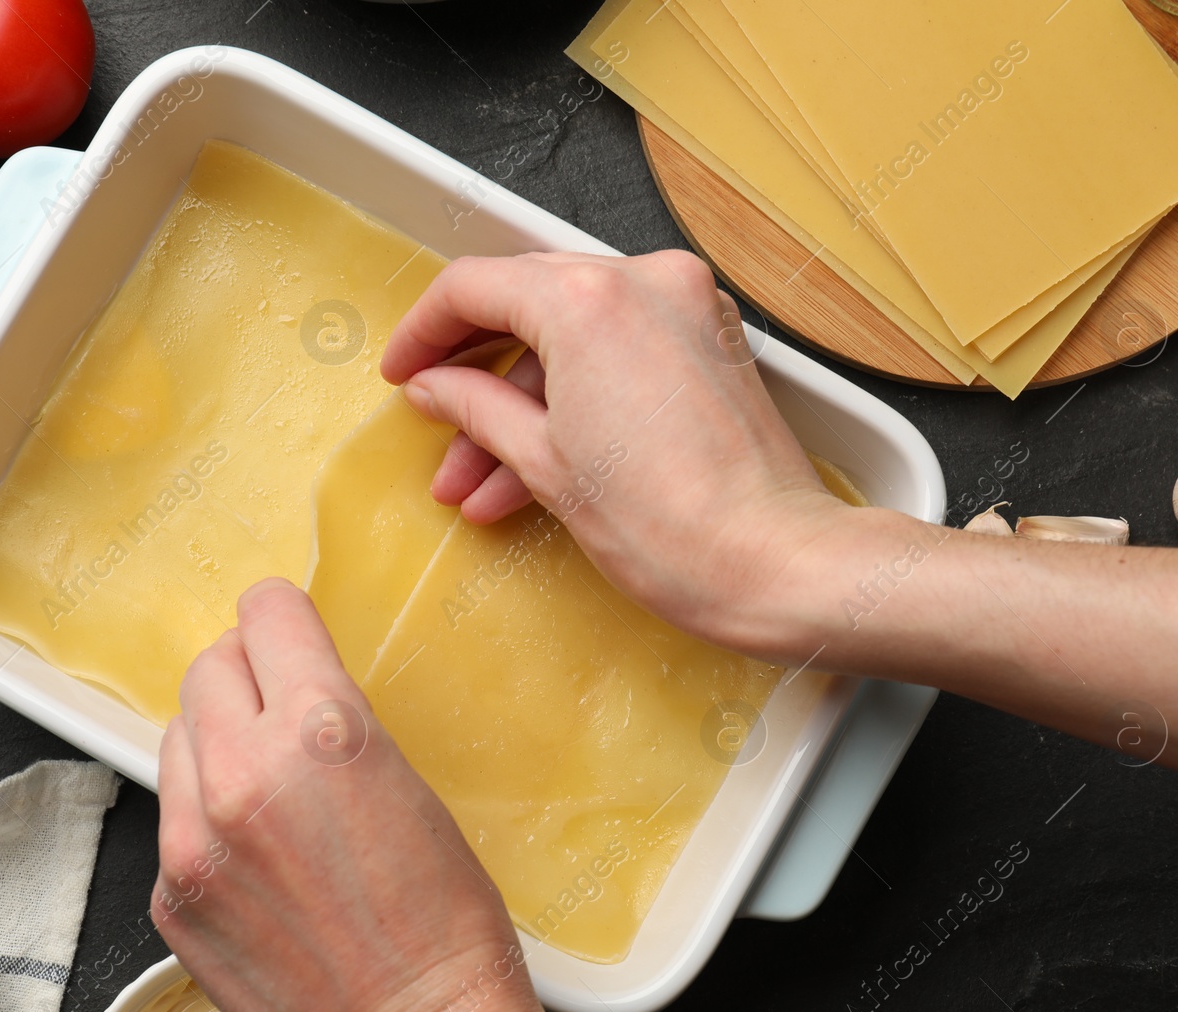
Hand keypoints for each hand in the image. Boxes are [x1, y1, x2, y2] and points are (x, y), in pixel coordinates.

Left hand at [154, 578, 572, 1011]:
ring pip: (176, 736)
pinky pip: (172, 816)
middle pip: (207, 667)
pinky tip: (255, 849)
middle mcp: (243, 775)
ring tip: (266, 779)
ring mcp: (194, 841)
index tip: (284, 625)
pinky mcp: (170, 896)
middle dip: (245, 674)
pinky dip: (204, 814)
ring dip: (215, 739)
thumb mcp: (409, 784)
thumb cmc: (444, 927)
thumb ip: (333, 725)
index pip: (266, 614)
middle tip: (278, 702)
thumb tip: (291, 691)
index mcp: (321, 732)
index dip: (281, 615)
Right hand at [381, 250, 857, 657]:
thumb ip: (477, 408)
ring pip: (571, 338)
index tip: (403, 371)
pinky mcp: (710, 342)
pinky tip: (527, 471)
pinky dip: (574, 401)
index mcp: (588, 299)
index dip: (424, 331)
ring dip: (519, 406)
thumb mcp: (545, 464)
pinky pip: (618, 353)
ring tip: (475, 482)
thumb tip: (435, 388)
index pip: (476, 286)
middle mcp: (642, 281)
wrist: (775, 563)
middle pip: (526, 304)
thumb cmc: (671, 526)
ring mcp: (685, 307)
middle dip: (473, 375)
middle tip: (435, 421)